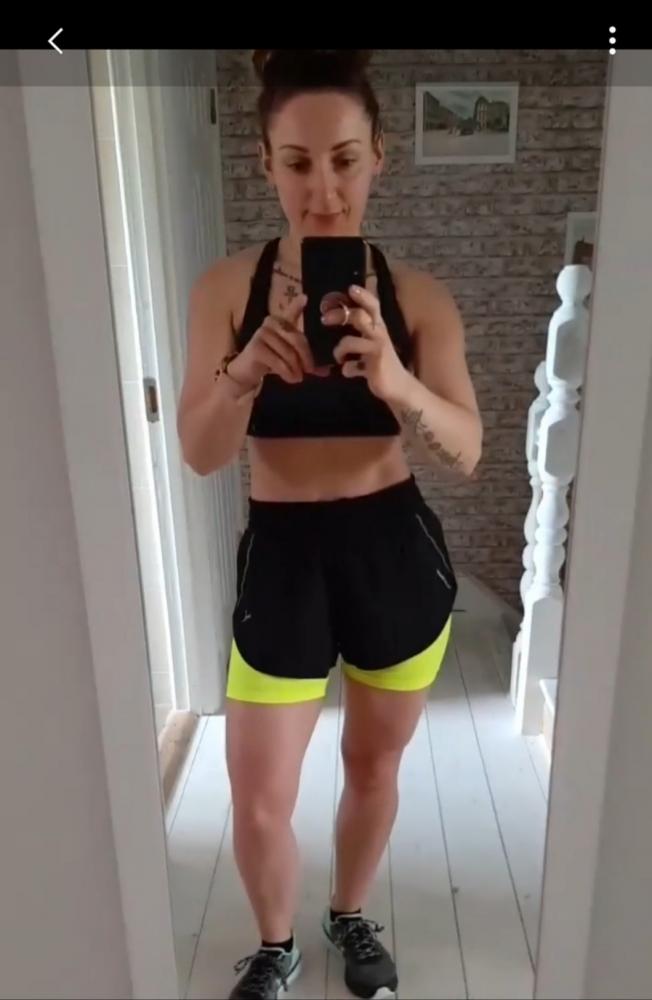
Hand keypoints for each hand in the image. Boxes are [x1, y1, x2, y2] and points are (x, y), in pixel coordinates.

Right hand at [227, 295, 328, 387]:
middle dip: (306, 358)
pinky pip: (279, 362)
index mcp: (281, 322)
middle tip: (308, 371)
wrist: (246, 371)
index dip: (297, 305)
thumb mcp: (291, 359)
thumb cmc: (271, 362)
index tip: (305, 298)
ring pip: (289, 353)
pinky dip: (287, 373)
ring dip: (296, 369)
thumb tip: (327, 371)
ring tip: (297, 378)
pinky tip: (290, 379)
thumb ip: (307, 362)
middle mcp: (271, 323)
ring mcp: (262, 333)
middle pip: (297, 339)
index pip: (291, 312)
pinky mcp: (256, 347)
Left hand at [322, 285, 410, 401]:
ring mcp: (377, 348)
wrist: (397, 386)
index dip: (363, 295)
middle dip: (339, 315)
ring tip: (338, 358)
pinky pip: (351, 366)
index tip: (350, 288)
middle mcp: (378, 333)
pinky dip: (347, 370)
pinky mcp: (375, 364)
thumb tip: (333, 319)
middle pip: (359, 316)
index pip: (373, 305)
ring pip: (350, 341)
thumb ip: (357, 333)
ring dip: (339, 350)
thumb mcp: (369, 344)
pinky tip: (348, 372)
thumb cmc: (379, 363)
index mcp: (377, 326)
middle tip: (324, 319)